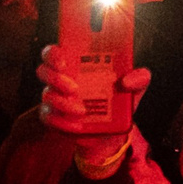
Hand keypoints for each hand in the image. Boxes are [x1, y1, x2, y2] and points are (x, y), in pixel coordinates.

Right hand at [33, 44, 152, 149]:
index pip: (55, 51)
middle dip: (55, 78)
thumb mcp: (134, 89)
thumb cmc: (119, 100)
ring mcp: (56, 99)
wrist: (113, 132)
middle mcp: (62, 78)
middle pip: (43, 70)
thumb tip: (129, 80)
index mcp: (77, 64)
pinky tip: (78, 125)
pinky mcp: (55, 118)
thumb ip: (139, 78)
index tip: (64, 59)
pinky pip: (48, 118)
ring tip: (82, 110)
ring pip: (46, 95)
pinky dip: (62, 122)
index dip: (53, 53)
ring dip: (62, 103)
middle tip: (74, 87)